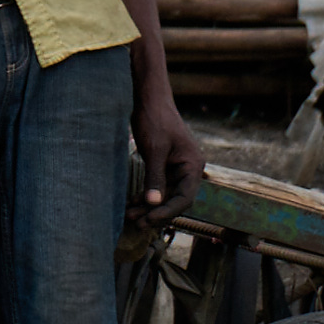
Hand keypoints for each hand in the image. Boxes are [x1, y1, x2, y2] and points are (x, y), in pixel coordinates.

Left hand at [133, 85, 205, 211]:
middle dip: (156, 212)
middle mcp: (188, 169)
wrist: (149, 99)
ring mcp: (176, 167)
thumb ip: (155, 177)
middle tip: (137, 224)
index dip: (167, 211)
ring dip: (148, 206)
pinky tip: (133, 203)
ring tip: (130, 216)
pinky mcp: (164, 164)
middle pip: (175, 199)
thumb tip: (154, 204)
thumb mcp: (154, 150)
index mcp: (193, 165)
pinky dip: (146, 194)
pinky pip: (158, 185)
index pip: (185, 198)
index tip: (149, 219)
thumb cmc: (155, 120)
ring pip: (164, 194)